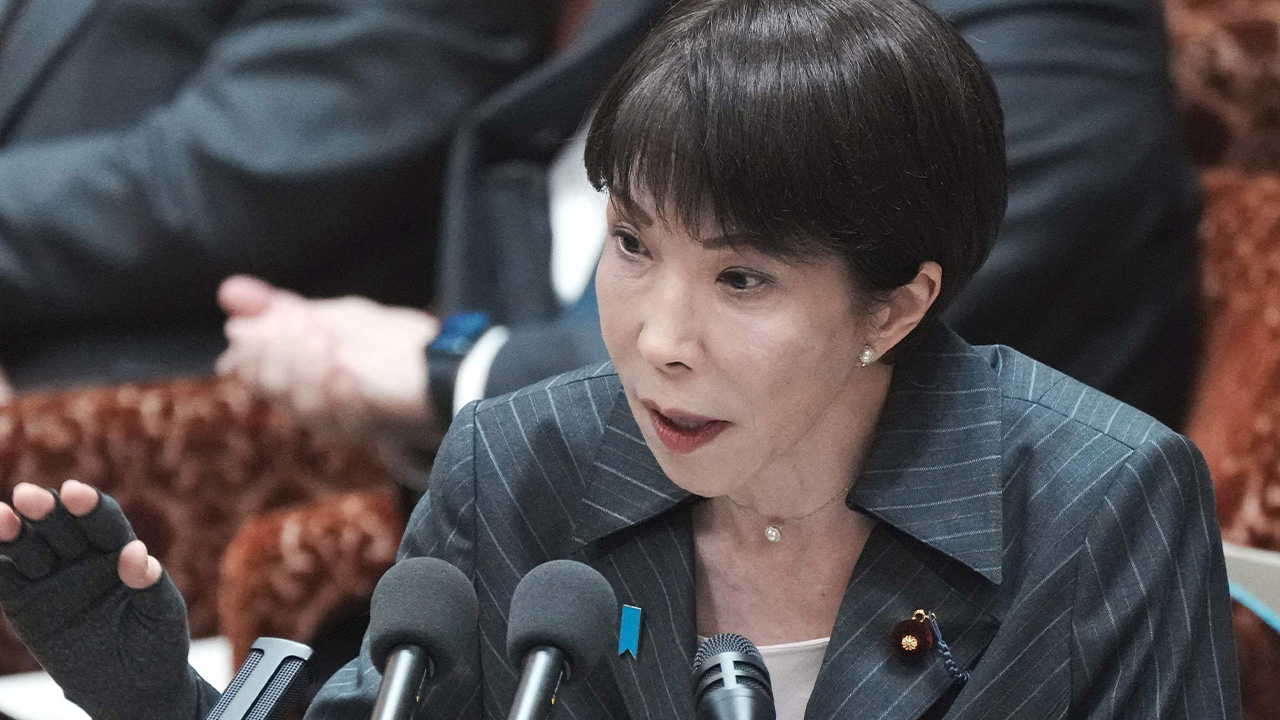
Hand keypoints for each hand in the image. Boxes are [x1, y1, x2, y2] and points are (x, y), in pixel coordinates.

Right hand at [0, 481, 207, 718]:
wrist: (130, 688)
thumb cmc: (156, 643)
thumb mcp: (162, 614)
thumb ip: (150, 584)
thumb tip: (136, 552)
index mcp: (119, 552)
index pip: (104, 522)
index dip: (90, 507)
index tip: (75, 493)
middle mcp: (82, 558)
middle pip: (62, 527)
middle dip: (46, 511)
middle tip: (29, 497)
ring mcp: (51, 579)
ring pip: (29, 548)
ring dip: (14, 531)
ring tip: (2, 517)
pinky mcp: (25, 604)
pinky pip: (6, 580)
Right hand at [216, 275, 442, 442]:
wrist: (444, 373)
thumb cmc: (387, 344)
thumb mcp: (336, 317)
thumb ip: (283, 308)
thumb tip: (228, 291)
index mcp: (294, 375)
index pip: (248, 368)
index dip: (254, 346)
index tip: (280, 318)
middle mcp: (307, 402)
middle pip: (268, 385)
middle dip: (281, 351)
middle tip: (307, 325)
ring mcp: (335, 419)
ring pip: (299, 405)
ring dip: (310, 369)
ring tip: (328, 342)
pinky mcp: (365, 429)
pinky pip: (341, 417)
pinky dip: (341, 392)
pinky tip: (349, 371)